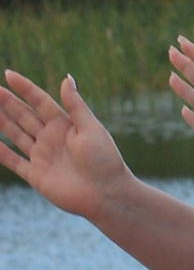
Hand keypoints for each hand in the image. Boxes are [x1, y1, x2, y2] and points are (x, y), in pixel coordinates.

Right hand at [0, 68, 132, 218]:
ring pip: (16, 134)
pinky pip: (14, 161)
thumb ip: (75, 105)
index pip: (40, 101)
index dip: (25, 88)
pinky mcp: (36, 175)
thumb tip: (66, 77)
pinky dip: (2, 153)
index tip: (9, 74)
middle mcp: (51, 138)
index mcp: (64, 125)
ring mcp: (42, 156)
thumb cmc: (104, 160)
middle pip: (24, 115)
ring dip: (1, 122)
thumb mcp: (91, 128)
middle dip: (7, 102)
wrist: (107, 194)